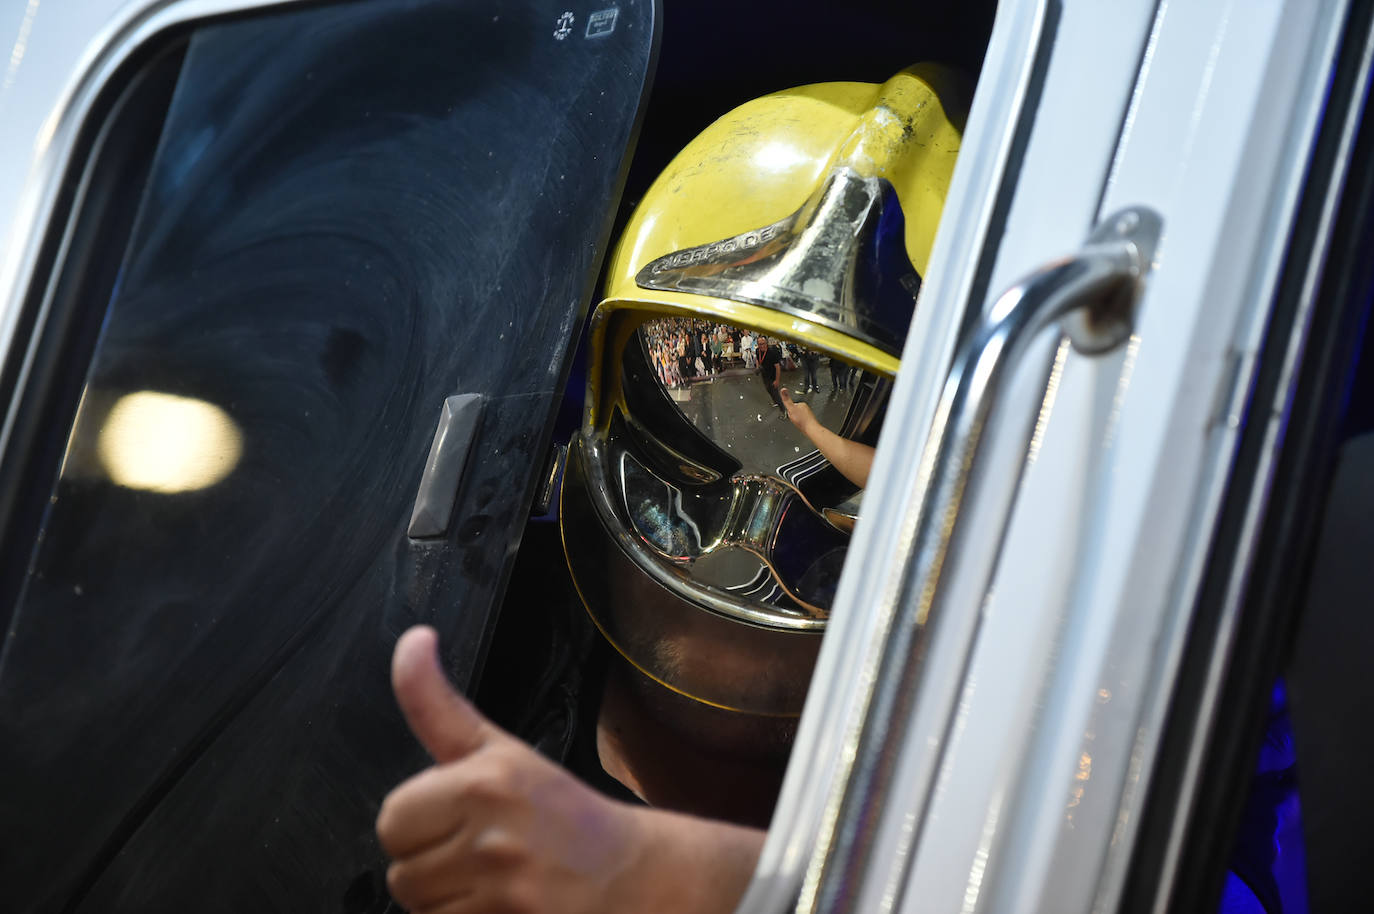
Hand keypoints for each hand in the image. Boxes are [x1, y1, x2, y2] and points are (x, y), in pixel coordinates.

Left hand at [377, 626, 643, 913]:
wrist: (633, 878)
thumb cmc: (564, 815)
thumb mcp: (501, 749)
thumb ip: (438, 703)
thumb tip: (413, 640)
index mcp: (484, 782)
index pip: (393, 819)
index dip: (423, 822)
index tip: (465, 819)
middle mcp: (492, 836)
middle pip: (401, 871)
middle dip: (432, 866)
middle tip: (483, 855)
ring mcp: (502, 892)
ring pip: (420, 908)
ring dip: (450, 903)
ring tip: (497, 884)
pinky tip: (503, 910)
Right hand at [779, 388, 815, 431]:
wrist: (811, 429)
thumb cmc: (802, 420)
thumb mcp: (791, 409)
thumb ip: (786, 400)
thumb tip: (783, 389)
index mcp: (801, 404)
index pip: (791, 405)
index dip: (789, 410)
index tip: (791, 414)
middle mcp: (805, 408)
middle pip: (794, 411)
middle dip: (792, 416)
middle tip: (795, 419)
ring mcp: (808, 414)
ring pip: (798, 416)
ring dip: (796, 420)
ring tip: (798, 422)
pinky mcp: (809, 420)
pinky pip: (801, 421)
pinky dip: (800, 423)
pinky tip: (801, 425)